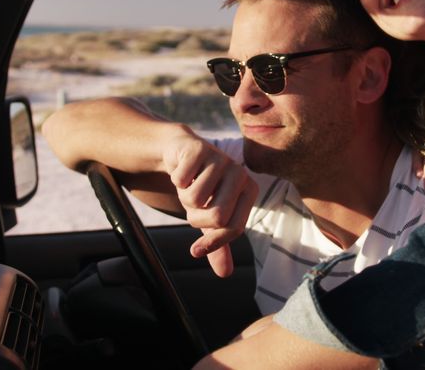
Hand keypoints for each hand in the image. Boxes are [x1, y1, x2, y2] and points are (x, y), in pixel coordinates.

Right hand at [163, 134, 257, 277]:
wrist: (182, 153)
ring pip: (194, 199)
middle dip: (195, 219)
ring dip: (183, 198)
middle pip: (216, 217)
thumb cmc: (201, 187)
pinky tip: (182, 171)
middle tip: (193, 208)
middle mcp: (240, 174)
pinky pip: (181, 180)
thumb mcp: (210, 217)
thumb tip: (225, 274)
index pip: (234, 228)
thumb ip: (218, 244)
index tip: (195, 250)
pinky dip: (175, 180)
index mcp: (249, 191)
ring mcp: (221, 159)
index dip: (213, 243)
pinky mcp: (199, 149)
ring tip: (189, 186)